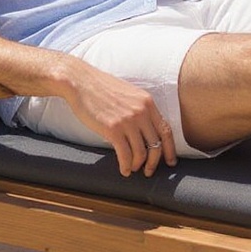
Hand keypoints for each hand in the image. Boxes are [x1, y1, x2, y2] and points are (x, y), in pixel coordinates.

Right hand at [62, 63, 177, 177]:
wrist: (79, 80)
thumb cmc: (100, 87)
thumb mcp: (127, 93)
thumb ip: (139, 109)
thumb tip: (144, 130)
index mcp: (147, 102)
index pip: (166, 130)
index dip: (170, 149)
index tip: (170, 161)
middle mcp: (141, 111)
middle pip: (156, 145)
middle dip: (154, 162)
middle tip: (148, 171)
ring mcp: (128, 120)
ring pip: (141, 153)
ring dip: (137, 165)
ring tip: (132, 169)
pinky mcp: (113, 129)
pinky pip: (125, 155)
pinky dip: (126, 166)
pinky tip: (123, 170)